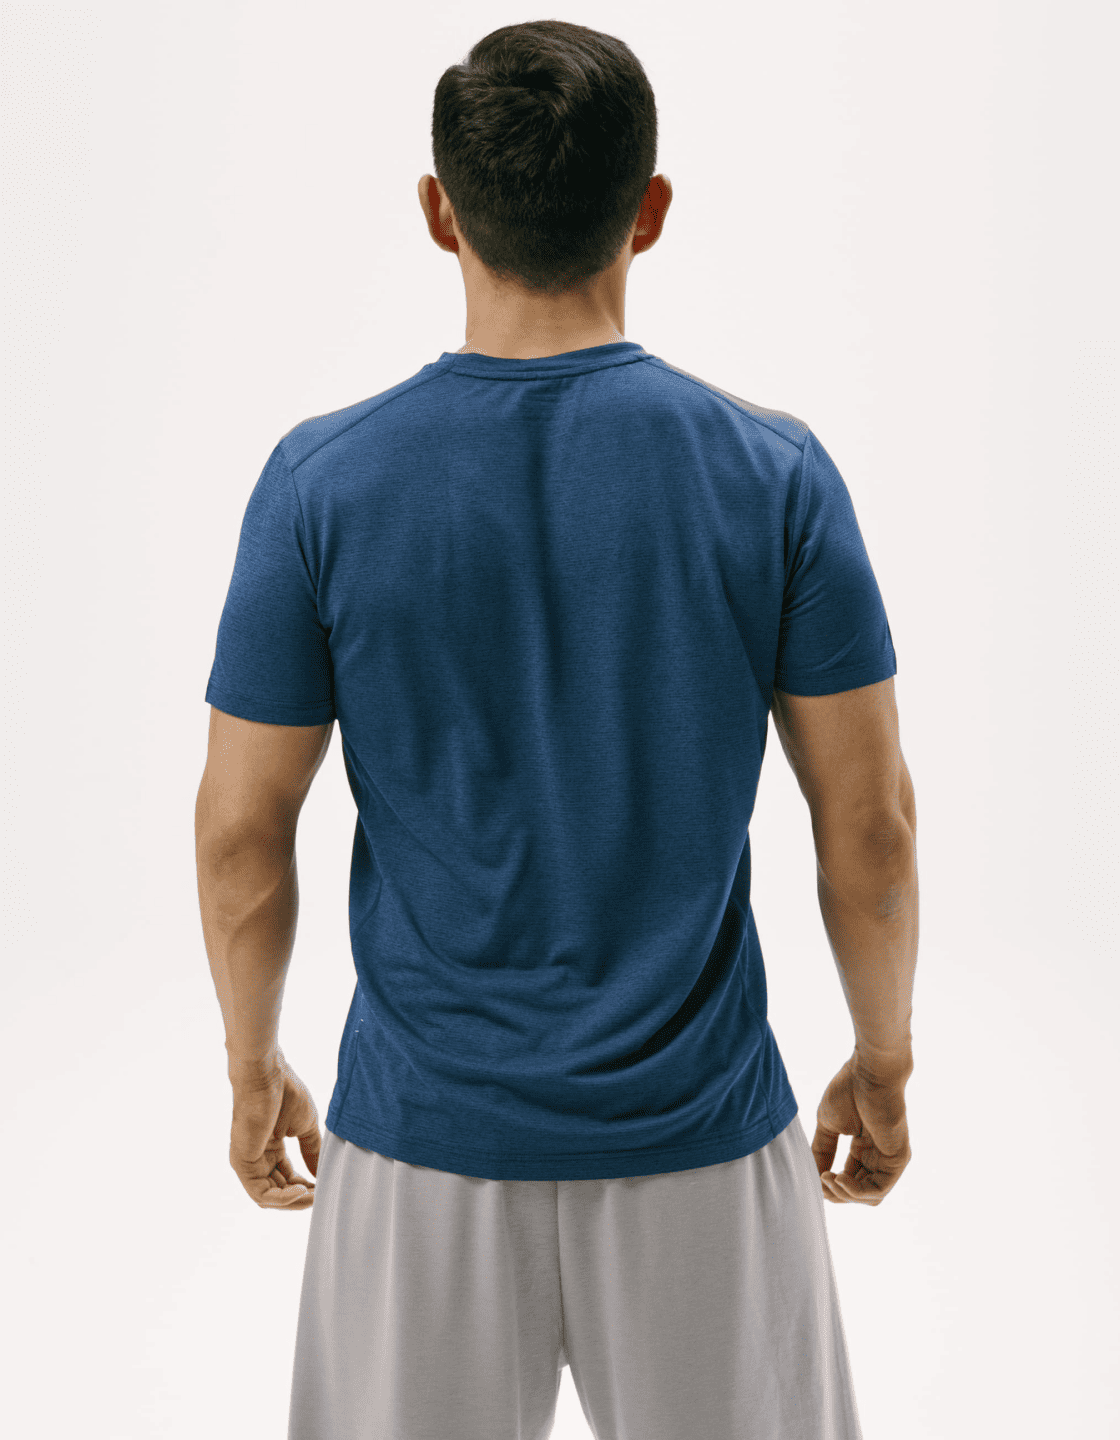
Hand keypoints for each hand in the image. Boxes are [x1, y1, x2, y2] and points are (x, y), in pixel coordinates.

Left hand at [228, 1048, 319, 1209]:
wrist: (267, 1075)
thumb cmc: (285, 1092)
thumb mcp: (305, 1126)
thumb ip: (312, 1151)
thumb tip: (320, 1175)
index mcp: (270, 1148)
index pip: (286, 1178)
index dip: (305, 1188)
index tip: (324, 1188)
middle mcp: (257, 1158)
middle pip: (278, 1191)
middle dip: (301, 1198)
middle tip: (321, 1196)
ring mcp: (247, 1162)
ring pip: (268, 1197)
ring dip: (293, 1201)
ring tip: (313, 1196)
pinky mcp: (242, 1163)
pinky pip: (261, 1193)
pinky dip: (282, 1198)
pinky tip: (301, 1191)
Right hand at [811, 1049, 911, 1205]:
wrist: (868, 1072)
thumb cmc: (849, 1089)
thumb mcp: (828, 1125)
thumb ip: (822, 1150)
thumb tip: (814, 1177)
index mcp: (865, 1148)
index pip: (851, 1179)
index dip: (832, 1186)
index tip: (815, 1178)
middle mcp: (879, 1156)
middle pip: (860, 1192)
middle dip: (837, 1194)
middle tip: (821, 1182)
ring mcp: (891, 1159)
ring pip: (870, 1196)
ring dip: (845, 1195)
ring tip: (828, 1179)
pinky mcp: (898, 1159)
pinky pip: (879, 1189)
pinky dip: (856, 1191)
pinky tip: (839, 1178)